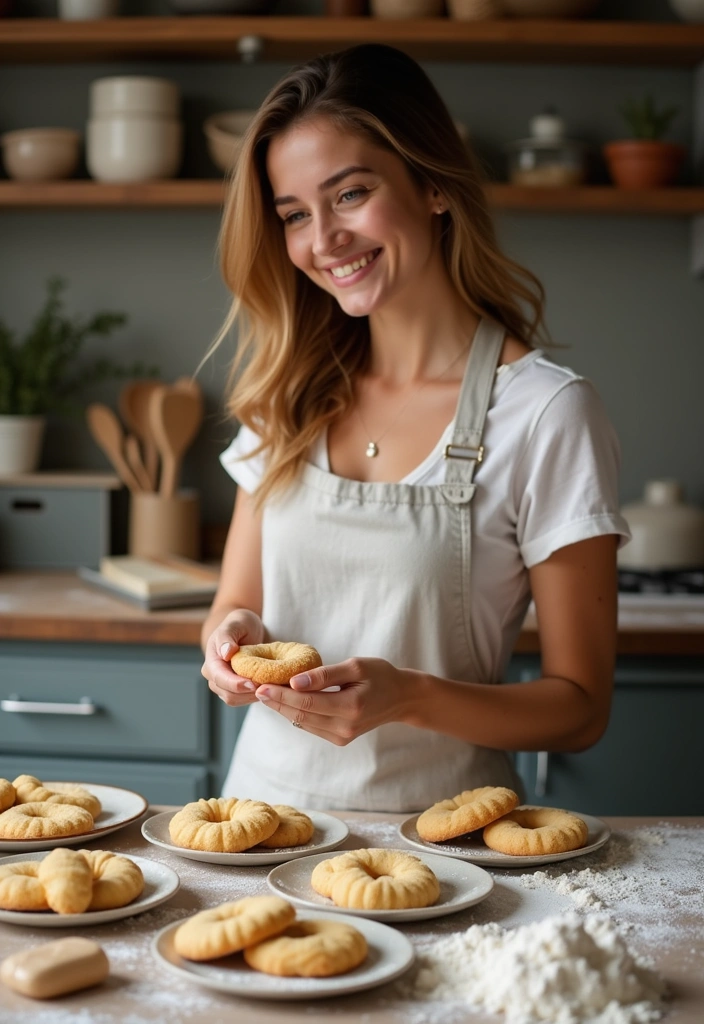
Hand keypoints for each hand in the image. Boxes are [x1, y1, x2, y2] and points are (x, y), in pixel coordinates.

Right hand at [201, 609, 264, 707]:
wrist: (244, 629)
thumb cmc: (240, 624)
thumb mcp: (235, 623)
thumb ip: (227, 636)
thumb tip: (225, 653)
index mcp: (211, 660)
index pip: (220, 678)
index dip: (236, 684)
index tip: (253, 684)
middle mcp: (213, 675)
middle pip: (227, 693)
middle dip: (247, 693)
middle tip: (269, 687)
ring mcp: (222, 684)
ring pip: (235, 700)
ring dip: (252, 697)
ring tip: (271, 688)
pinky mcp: (234, 690)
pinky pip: (243, 700)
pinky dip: (255, 696)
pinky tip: (269, 688)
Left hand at [253, 657, 416, 744]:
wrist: (401, 698)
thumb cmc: (380, 675)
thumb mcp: (355, 666)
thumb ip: (325, 675)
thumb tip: (295, 681)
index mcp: (351, 707)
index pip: (307, 702)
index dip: (281, 694)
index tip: (261, 684)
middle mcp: (345, 727)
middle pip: (300, 715)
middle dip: (276, 702)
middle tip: (254, 687)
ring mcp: (342, 736)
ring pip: (302, 722)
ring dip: (282, 708)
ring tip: (264, 692)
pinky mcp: (339, 739)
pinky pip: (310, 726)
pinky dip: (296, 713)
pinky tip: (283, 700)